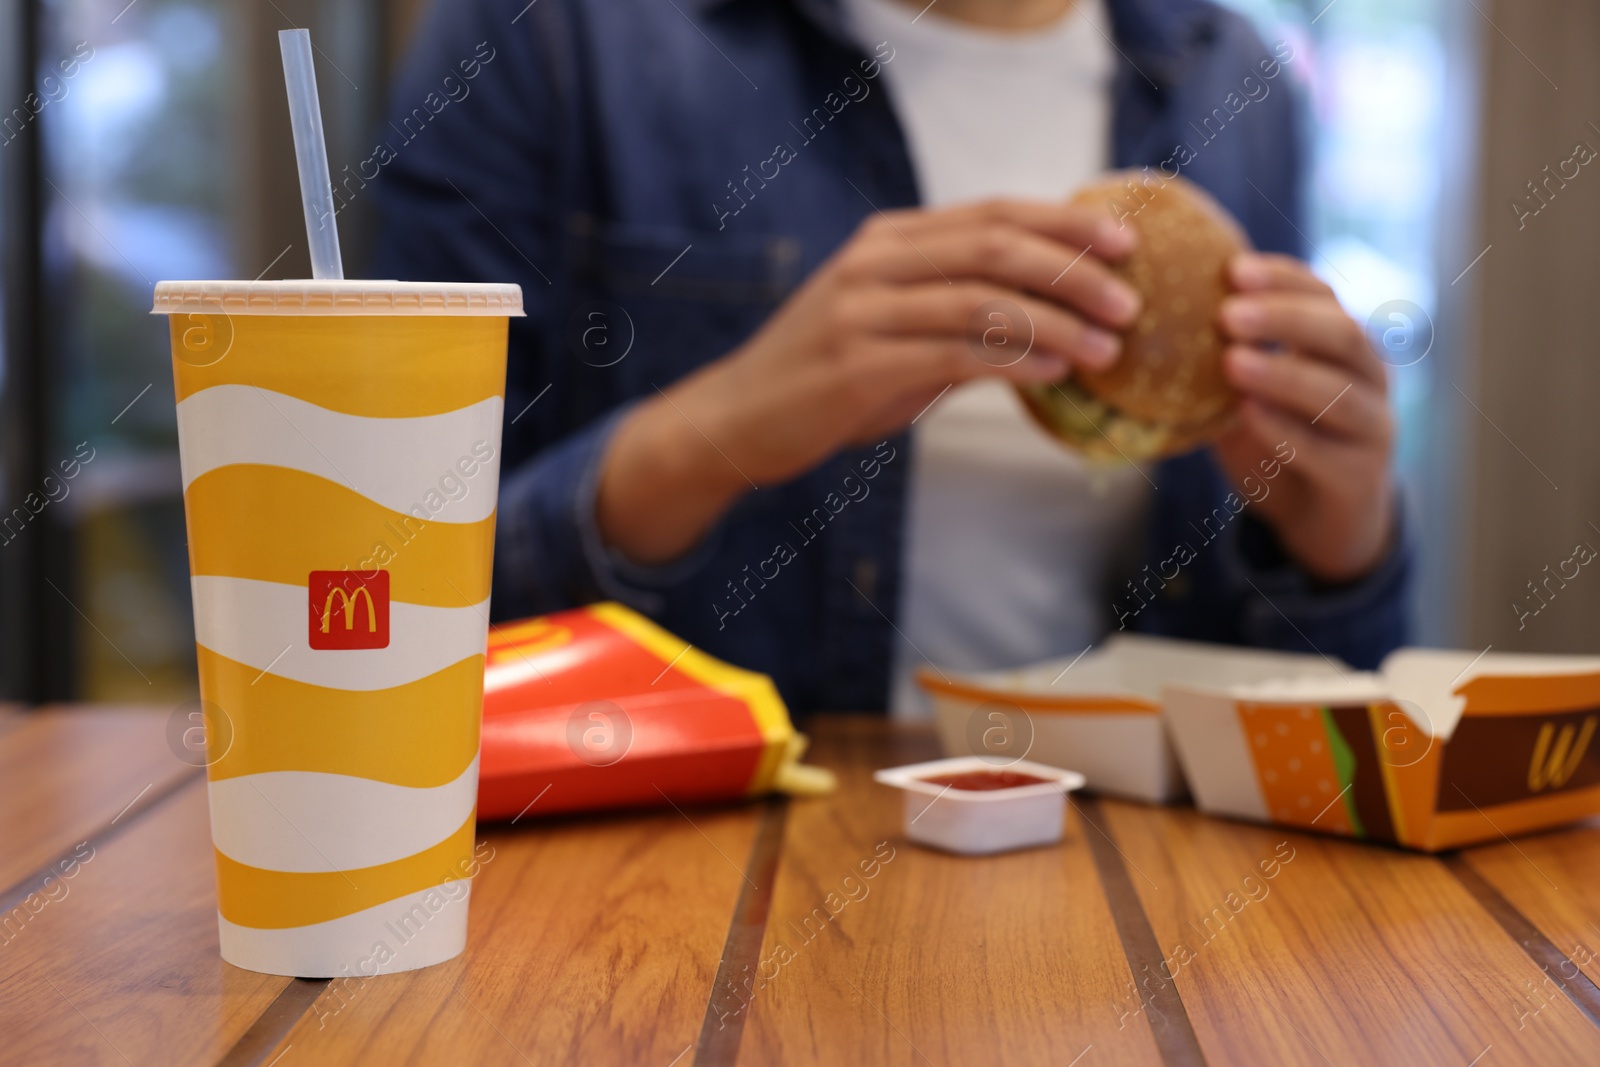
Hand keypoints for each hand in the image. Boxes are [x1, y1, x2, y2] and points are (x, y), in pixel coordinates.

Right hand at [598, 199, 1142, 563]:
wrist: (737, 417)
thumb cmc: (824, 376)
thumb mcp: (889, 323)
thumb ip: (953, 308)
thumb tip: (1048, 312)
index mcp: (887, 240)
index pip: (991, 213)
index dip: (1064, 220)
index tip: (1125, 239)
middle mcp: (874, 262)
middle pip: (994, 245)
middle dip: (1073, 270)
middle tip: (1130, 301)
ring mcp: (862, 310)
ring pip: (982, 299)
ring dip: (1057, 322)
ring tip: (1108, 347)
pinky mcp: (857, 364)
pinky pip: (955, 354)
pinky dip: (1015, 361)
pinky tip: (1055, 373)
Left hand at [1213, 253, 1395, 583]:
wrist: (1322, 523)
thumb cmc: (1281, 445)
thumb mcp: (1249, 397)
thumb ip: (1225, 364)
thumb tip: (1157, 322)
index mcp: (1344, 348)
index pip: (1324, 296)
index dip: (1284, 279)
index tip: (1234, 269)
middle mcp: (1369, 380)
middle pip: (1342, 334)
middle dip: (1284, 319)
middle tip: (1228, 314)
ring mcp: (1373, 428)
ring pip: (1340, 392)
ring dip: (1283, 373)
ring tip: (1231, 362)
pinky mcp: (1360, 477)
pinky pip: (1326, 450)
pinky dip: (1286, 431)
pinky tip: (1247, 415)